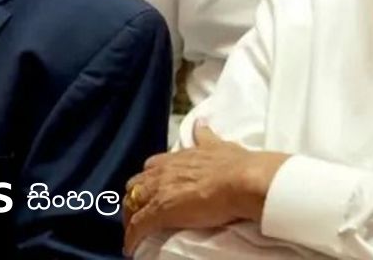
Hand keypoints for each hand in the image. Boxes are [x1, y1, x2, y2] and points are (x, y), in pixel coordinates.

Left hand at [122, 124, 289, 255]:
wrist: (241, 180)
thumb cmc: (235, 165)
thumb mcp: (217, 144)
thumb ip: (206, 136)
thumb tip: (202, 124)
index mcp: (176, 158)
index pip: (151, 168)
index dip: (148, 181)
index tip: (151, 192)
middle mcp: (163, 171)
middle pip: (135, 186)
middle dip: (136, 199)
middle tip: (141, 213)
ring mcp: (159, 192)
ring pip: (131, 205)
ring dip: (131, 218)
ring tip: (135, 232)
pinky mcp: (159, 212)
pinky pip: (138, 227)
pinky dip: (131, 238)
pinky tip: (131, 248)